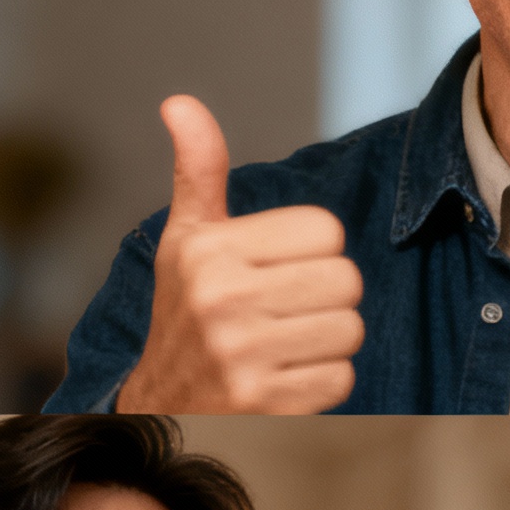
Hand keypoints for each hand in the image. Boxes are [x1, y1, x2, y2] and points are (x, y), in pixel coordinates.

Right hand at [112, 96, 359, 412]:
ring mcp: (243, 359)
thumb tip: (179, 102)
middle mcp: (222, 302)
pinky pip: (342, 379)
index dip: (312, 249)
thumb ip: (198, 169)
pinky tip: (285, 377)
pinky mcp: (267, 406)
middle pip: (345, 279)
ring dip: (329, 339)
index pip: (325, 230)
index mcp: (210, 252)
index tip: (278, 266)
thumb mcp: (185, 239)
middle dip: (326, 295)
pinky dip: (323, 380)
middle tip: (287, 308)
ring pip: (350, 329)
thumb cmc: (184, 312)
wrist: (159, 405)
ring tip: (286, 341)